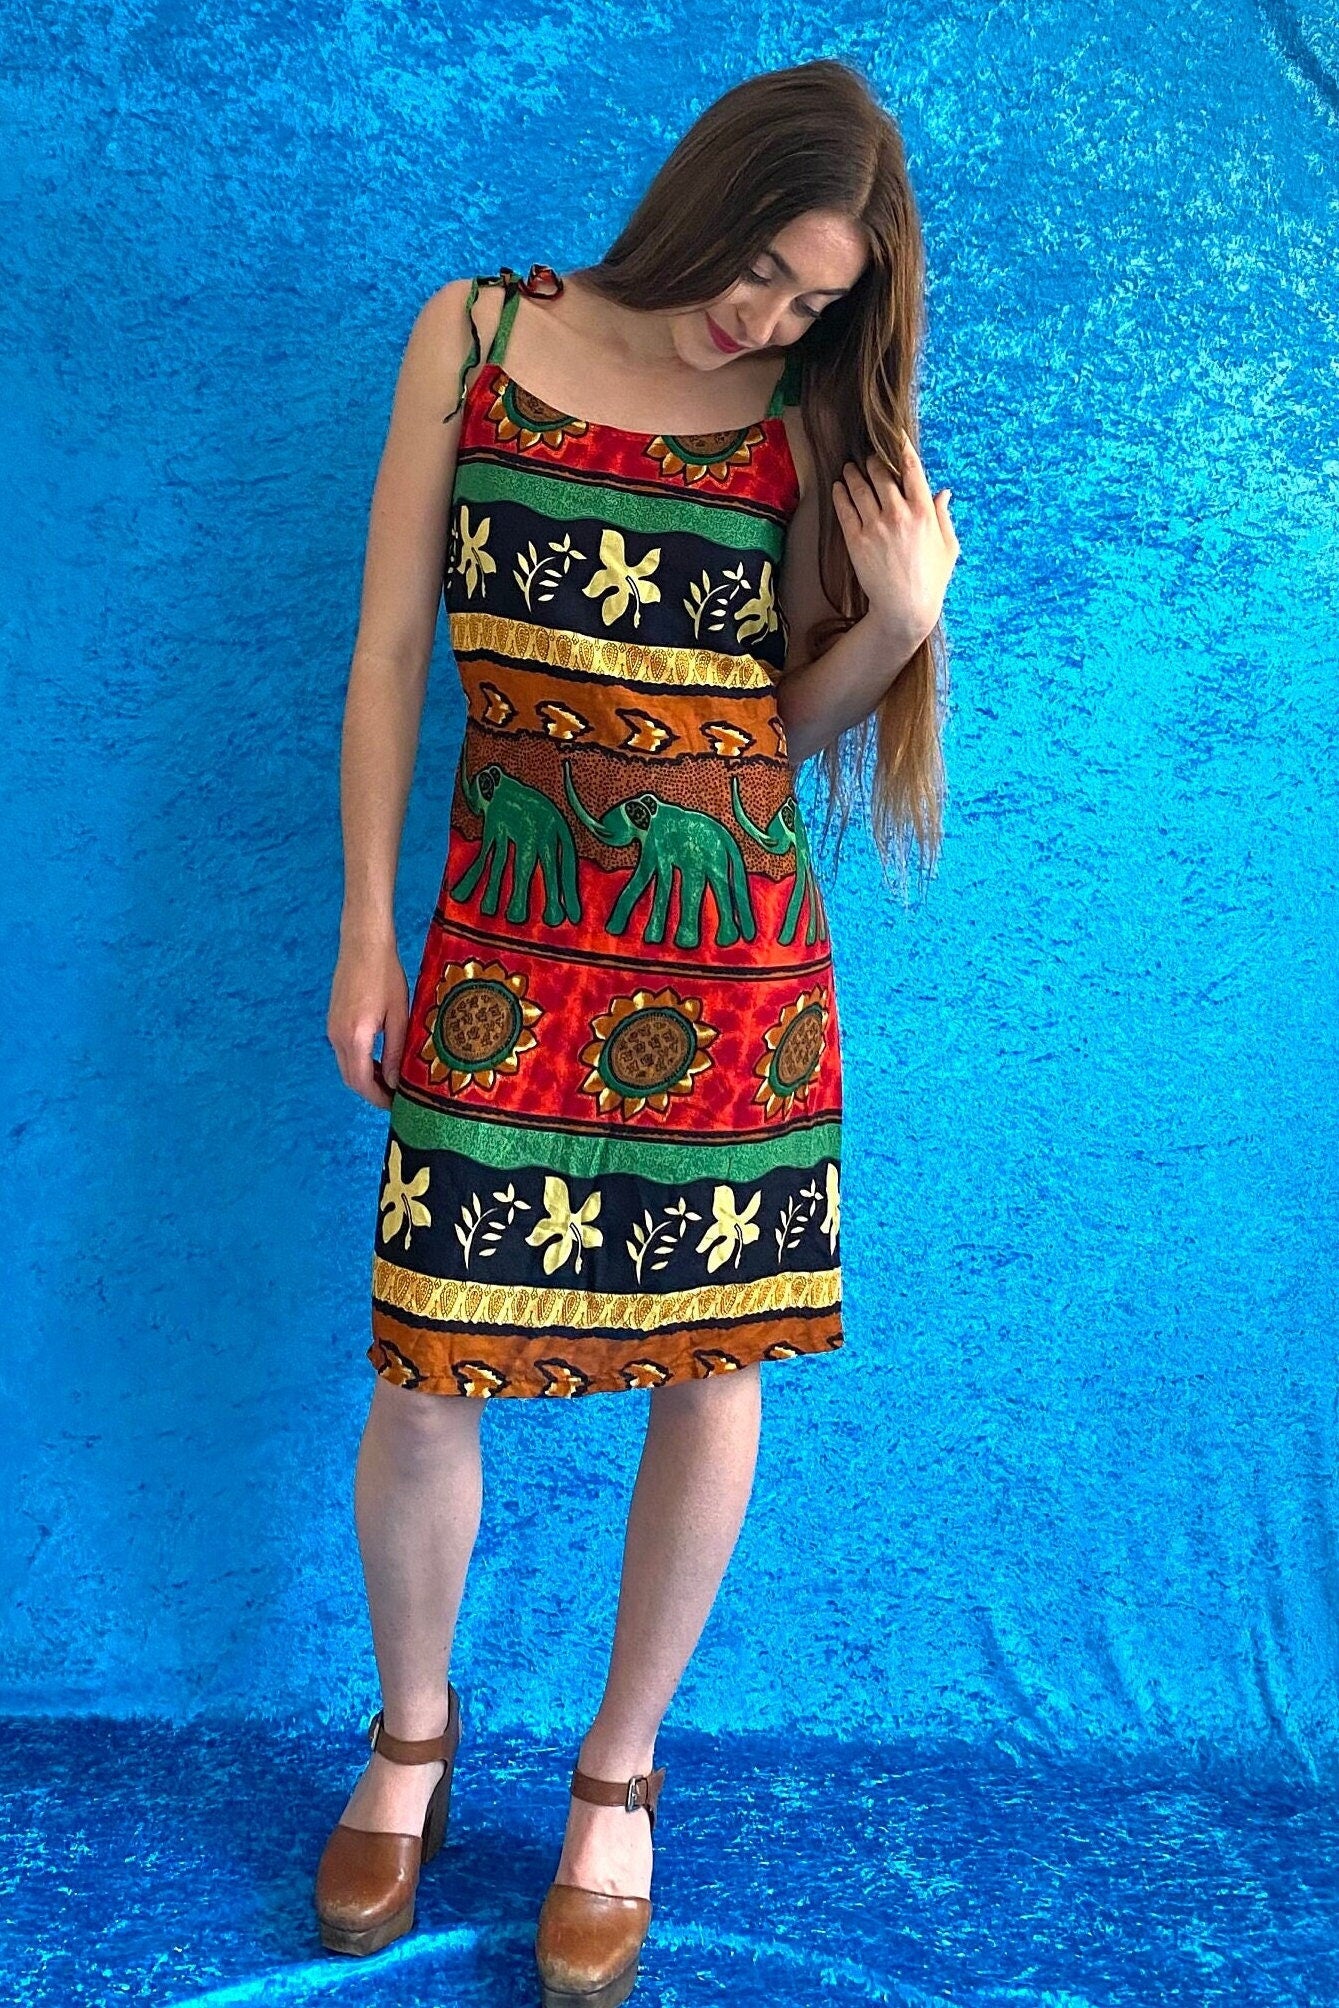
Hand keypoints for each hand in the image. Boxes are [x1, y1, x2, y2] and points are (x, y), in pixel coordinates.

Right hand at [327, 928, 409, 1110]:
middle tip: (395, 1099)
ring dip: (366, 1078)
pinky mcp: (334, 1020)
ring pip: (346, 1066)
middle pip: (350, 1078)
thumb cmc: (385, 975)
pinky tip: (379, 1061)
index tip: (396, 1106)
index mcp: (354, 1037)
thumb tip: (394, 1082)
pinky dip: (360, 1063)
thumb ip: (395, 1052)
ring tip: (391, 1082)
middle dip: (372, 1093)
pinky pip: (344, 1052)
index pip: (362, 1082)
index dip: (378, 1099)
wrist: (362, 944)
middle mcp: (337, 1036)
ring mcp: (332, 1028)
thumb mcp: (398, 1015)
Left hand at [832, 429, 958, 650]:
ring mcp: (875, 526)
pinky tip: (839, 487)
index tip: (894, 434)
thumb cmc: (931, 580)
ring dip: (853, 473)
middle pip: (880, 472)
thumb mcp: (948, 547)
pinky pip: (845, 508)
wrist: (905, 608)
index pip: (911, 468)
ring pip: (859, 487)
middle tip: (867, 458)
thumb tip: (943, 492)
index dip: (901, 446)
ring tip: (849, 468)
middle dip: (872, 461)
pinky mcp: (856, 540)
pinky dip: (840, 493)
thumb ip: (944, 516)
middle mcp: (898, 514)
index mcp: (923, 512)